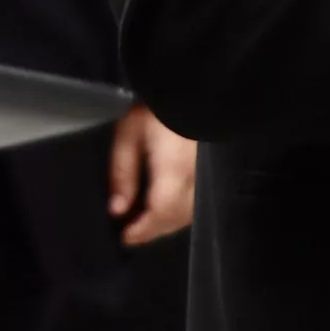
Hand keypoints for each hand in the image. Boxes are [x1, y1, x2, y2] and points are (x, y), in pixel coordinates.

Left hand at [109, 104, 196, 246]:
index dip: (142, 231)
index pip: (160, 214)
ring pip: (189, 214)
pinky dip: (179, 212)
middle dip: (154, 230)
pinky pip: (197, 203)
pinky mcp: (212, 173)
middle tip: (132, 234)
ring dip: (167, 223)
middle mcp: (196, 182)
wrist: (189, 92)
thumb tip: (117, 209)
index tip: (125, 238)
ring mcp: (207, 178)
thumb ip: (122, 174)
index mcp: (174, 174)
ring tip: (145, 223)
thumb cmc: (155, 111)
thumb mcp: (128, 135)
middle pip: (176, 220)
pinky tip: (165, 208)